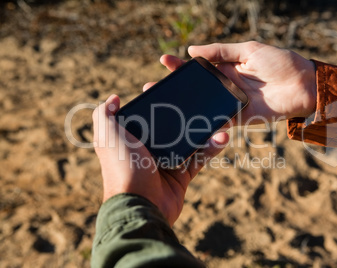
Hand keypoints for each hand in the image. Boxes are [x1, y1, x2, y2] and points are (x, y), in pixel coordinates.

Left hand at [92, 95, 228, 225]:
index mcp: (130, 140)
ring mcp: (166, 164)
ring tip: (218, 118)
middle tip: (198, 101)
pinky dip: (211, 148)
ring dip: (203, 130)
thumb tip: (113, 98)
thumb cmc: (122, 167)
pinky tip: (222, 137)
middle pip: (170, 128)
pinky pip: (198, 159)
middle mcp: (148, 151)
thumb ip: (104, 115)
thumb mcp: (106, 136)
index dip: (155, 103)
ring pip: (188, 141)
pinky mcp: (181, 176)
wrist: (140, 204)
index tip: (166, 90)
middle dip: (185, 115)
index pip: (145, 116)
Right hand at [155, 41, 316, 124]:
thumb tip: (192, 49)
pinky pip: (218, 120)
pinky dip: (203, 121)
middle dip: (176, 86)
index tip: (164, 61)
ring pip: (203, 104)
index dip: (181, 65)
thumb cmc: (279, 62)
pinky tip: (186, 121)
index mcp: (227, 67)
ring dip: (185, 104)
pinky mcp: (239, 117)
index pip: (198, 66)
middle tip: (153, 86)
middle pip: (196, 87)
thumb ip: (221, 51)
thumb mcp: (249, 49)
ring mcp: (230, 102)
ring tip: (164, 103)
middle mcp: (225, 85)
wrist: (303, 85)